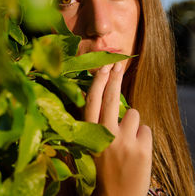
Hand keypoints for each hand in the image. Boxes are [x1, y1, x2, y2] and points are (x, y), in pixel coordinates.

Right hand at [84, 62, 151, 195]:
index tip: (104, 66)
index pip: (92, 102)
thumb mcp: (94, 147)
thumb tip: (108, 99)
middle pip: (111, 98)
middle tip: (117, 64)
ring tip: (128, 140)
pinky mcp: (142, 149)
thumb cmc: (105, 170)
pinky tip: (137, 151)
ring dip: (132, 122)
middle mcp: (105, 135)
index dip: (98, 82)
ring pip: (133, 113)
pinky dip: (143, 136)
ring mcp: (124, 142)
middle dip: (115, 77)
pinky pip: (145, 128)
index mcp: (90, 136)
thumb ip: (99, 124)